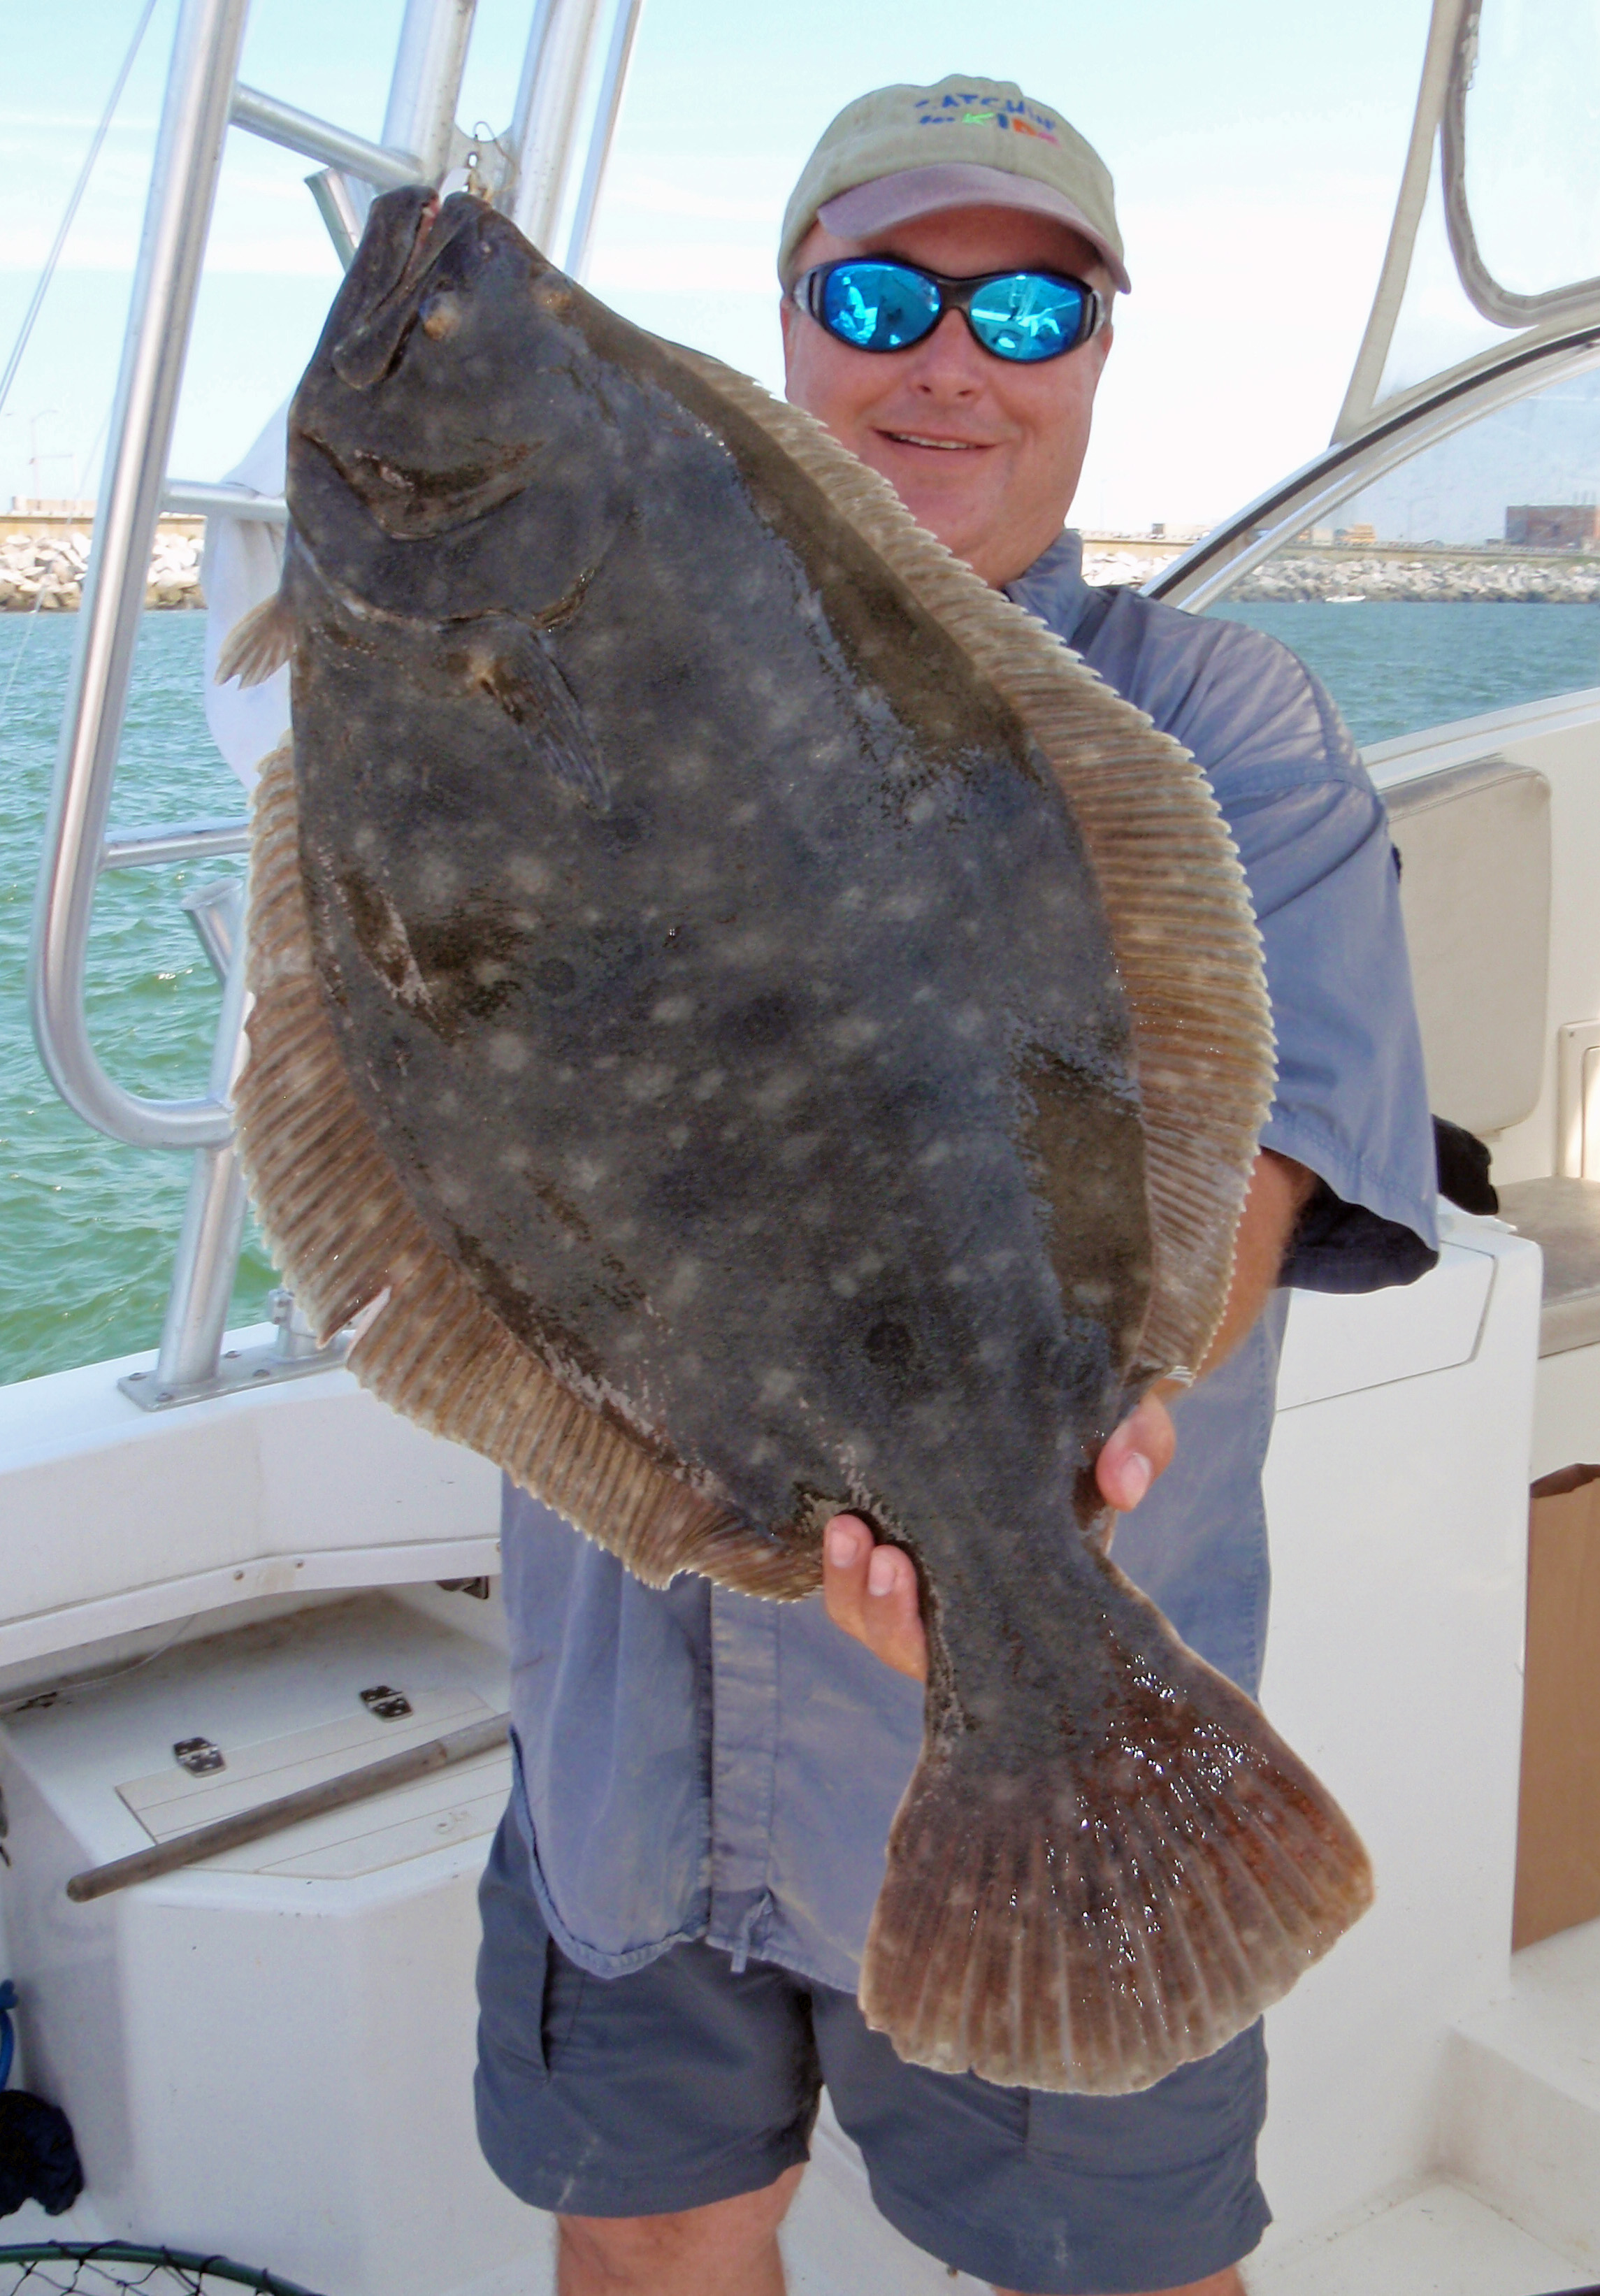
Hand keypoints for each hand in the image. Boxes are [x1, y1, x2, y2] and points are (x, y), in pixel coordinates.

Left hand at [821, 1389, 1177, 1683]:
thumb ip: (1143, 1448)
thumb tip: (1125, 1485)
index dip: (941, 1638)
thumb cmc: (1094, 1432)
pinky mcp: (883, 1545)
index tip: (934, 1595)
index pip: (980, 1649)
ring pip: (866, 1618)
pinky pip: (847, 1582)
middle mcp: (968, 1600)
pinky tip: (834, 1524)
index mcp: (1025, 1593)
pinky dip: (836, 1566)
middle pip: (906, 1646)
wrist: (1051, 1406)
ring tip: (849, 1531)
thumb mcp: (1132, 1431)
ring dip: (850, 1586)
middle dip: (886, 1614)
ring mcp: (921, 1578)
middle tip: (888, 1560)